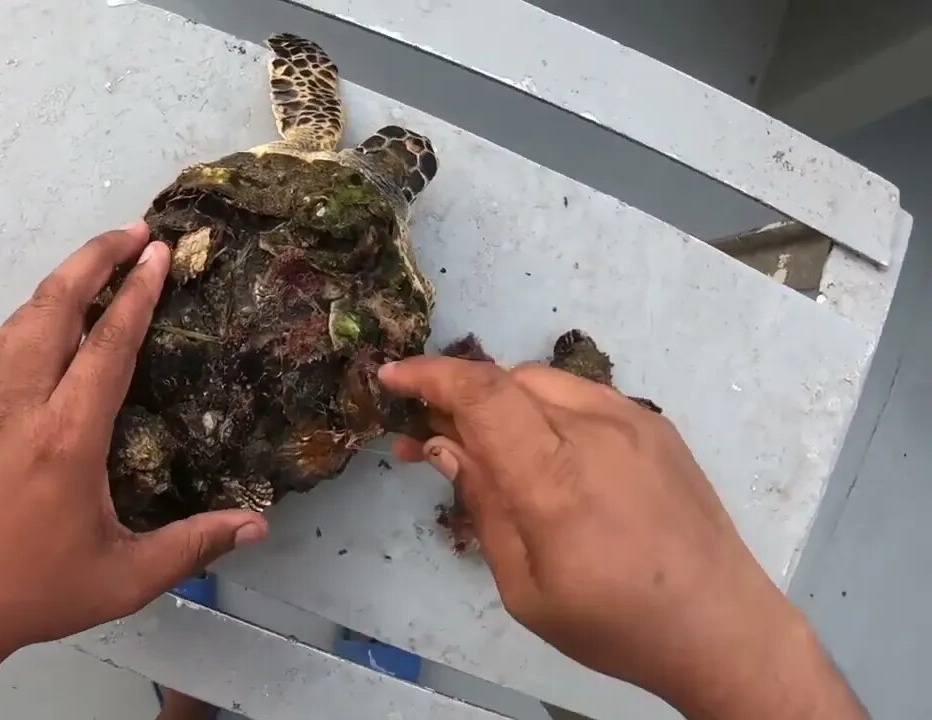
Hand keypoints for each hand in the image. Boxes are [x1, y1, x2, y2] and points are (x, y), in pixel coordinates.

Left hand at [0, 222, 267, 659]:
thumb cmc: (38, 591)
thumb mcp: (126, 578)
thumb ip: (194, 545)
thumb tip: (258, 525)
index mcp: (65, 439)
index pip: (106, 345)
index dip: (135, 293)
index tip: (158, 252)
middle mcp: (22, 408)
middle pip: (54, 307)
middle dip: (94, 258)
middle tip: (135, 231)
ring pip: (21, 319)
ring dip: (61, 280)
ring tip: (98, 259)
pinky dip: (28, 313)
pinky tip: (45, 315)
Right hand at [380, 359, 864, 718]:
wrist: (721, 626)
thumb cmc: (614, 624)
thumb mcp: (525, 587)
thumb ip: (483, 506)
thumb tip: (444, 444)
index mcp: (556, 479)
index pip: (481, 395)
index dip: (428, 375)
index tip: (391, 379)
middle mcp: (596, 432)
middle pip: (506, 380)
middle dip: (458, 396)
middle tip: (429, 438)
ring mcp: (633, 422)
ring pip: (544, 381)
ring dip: (502, 400)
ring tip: (487, 447)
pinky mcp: (656, 426)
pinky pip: (583, 395)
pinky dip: (546, 406)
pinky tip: (544, 450)